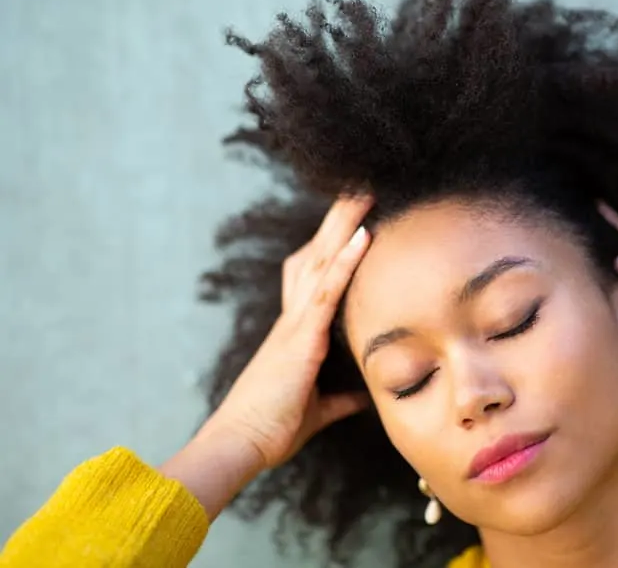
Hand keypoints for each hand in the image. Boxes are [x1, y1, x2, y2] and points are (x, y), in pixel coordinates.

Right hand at [162, 195, 372, 518]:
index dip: (332, 245)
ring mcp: (295, 322)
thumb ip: (341, 398)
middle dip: (338, 218)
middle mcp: (294, 316)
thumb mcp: (318, 408)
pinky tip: (364, 234)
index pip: (316, 275)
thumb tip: (365, 397)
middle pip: (317, 252)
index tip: (352, 218)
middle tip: (359, 184)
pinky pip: (326, 289)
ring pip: (321, 258)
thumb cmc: (273, 427)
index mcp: (297, 329)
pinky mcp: (300, 335)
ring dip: (344, 222)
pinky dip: (345, 260)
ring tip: (365, 189)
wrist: (242, 444)